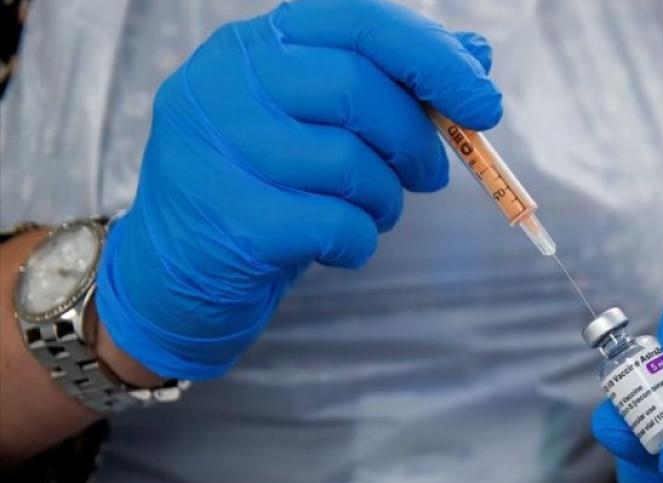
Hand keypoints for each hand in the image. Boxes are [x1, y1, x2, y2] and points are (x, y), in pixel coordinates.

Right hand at [95, 0, 501, 378]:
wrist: (177, 276)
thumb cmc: (264, 189)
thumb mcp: (320, 126)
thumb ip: (392, 85)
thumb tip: (477, 56)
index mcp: (255, 45)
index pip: (360, 21)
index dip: (434, 59)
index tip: (484, 104)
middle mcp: (224, 83)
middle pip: (357, 87)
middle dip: (417, 140)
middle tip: (431, 176)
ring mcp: (216, 149)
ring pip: (349, 162)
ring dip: (387, 199)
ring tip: (372, 212)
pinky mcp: (229, 218)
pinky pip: (334, 225)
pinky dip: (359, 242)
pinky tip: (341, 246)